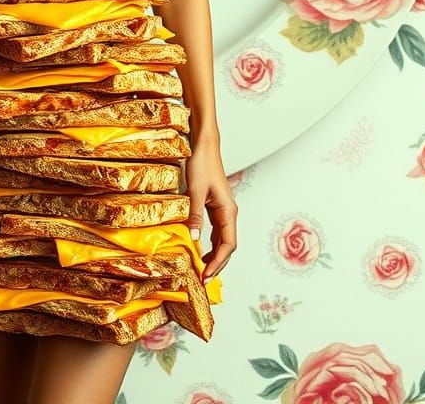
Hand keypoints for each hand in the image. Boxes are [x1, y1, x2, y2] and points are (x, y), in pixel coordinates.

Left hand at [184, 140, 236, 282]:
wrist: (204, 145)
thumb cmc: (201, 164)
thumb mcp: (195, 191)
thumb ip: (195, 215)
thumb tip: (194, 240)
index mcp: (229, 210)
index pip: (228, 245)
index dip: (218, 262)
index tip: (206, 275)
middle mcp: (230, 212)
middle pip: (228, 246)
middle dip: (218, 264)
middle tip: (204, 279)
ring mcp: (224, 210)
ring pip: (224, 240)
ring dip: (215, 255)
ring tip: (202, 269)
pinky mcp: (216, 206)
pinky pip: (218, 231)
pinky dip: (212, 243)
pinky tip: (202, 249)